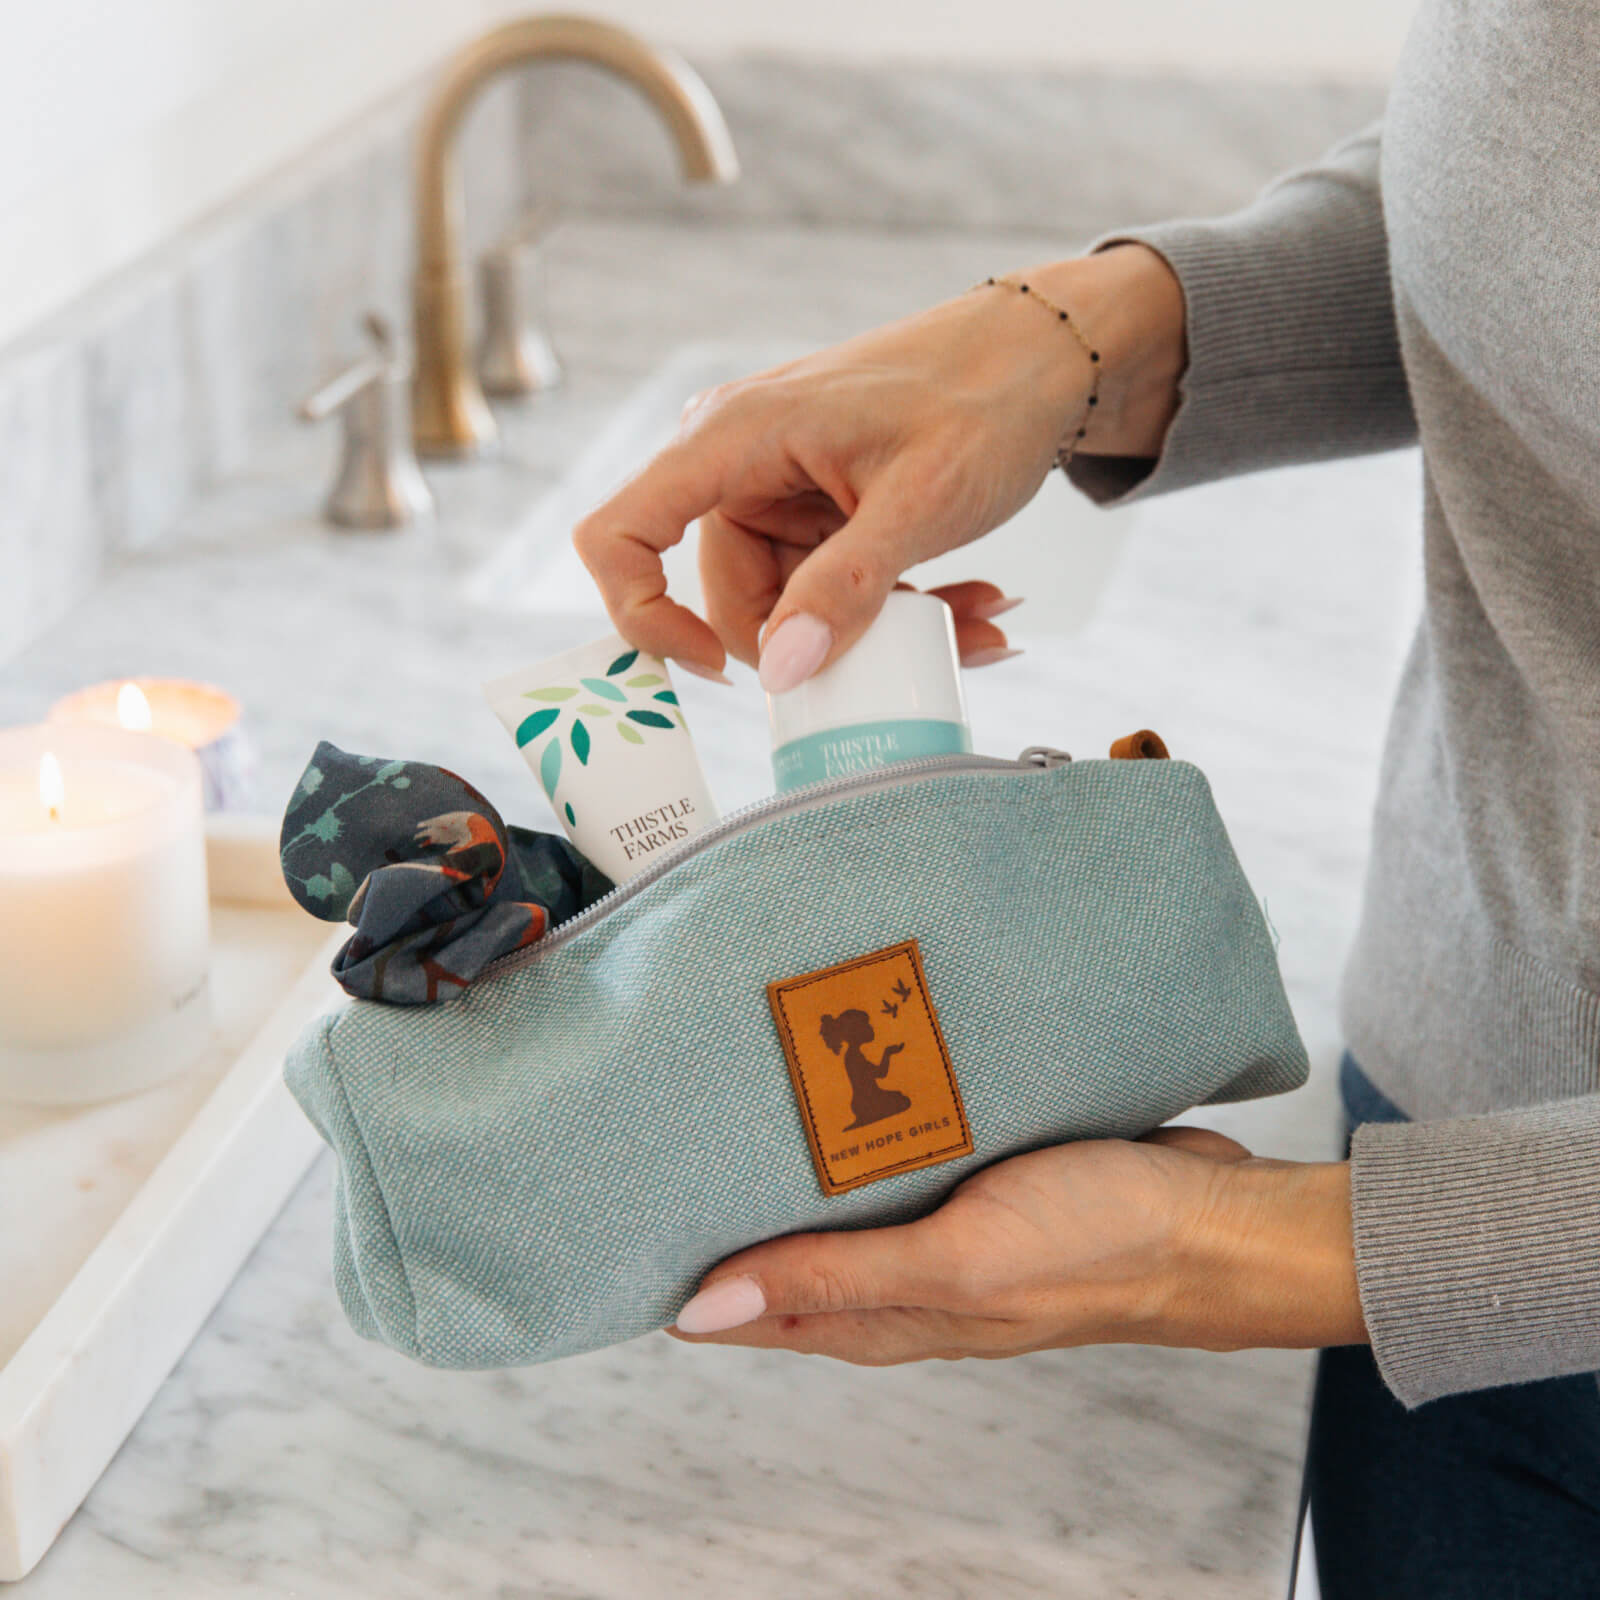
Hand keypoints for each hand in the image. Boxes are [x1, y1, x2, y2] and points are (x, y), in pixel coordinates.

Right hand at [573, 244, 1184, 690]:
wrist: (1047, 352)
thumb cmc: (985, 393)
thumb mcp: (920, 501)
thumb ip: (845, 587)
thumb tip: (782, 672)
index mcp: (733, 437)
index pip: (620, 533)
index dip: (643, 616)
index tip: (722, 671)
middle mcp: (740, 463)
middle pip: (728, 597)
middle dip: (819, 643)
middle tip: (914, 651)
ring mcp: (782, 489)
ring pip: (793, 604)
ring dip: (878, 631)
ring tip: (974, 622)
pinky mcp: (822, 509)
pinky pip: (833, 586)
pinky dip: (897, 606)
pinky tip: (973, 604)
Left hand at [669, 1128, 1366, 1362]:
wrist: (1218, 1220)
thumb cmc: (1096, 1248)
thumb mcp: (954, 1264)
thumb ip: (834, 1278)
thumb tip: (705, 1311)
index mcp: (894, 1312)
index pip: (763, 1304)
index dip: (697, 1282)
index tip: (632, 1240)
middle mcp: (915, 1273)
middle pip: (799, 1251)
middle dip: (738, 1213)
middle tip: (677, 1150)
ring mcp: (954, 1223)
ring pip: (854, 1197)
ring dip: (805, 1160)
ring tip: (746, 1103)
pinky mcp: (990, 1173)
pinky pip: (911, 1154)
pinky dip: (875, 1127)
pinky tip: (858, 1085)